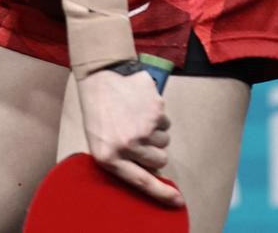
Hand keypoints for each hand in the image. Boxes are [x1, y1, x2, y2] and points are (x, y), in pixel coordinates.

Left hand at [75, 68, 184, 207]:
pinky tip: (140, 106)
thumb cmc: (99, 111)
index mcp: (108, 156)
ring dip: (154, 131)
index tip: (178, 201)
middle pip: (160, 160)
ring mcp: (142, 129)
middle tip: (136, 133)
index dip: (162, 194)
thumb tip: (154, 175)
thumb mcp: (99, 140)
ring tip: (134, 117)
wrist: (100, 76)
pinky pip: (166, 123)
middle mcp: (126, 145)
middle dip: (154, 150)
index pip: (141, 182)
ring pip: (165, 141)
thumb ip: (122, 160)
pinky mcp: (155, 112)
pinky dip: (157, 116)